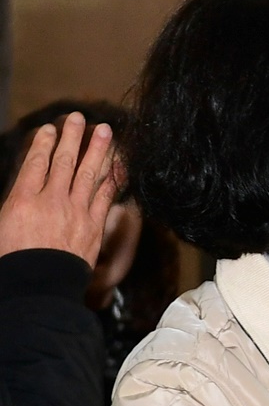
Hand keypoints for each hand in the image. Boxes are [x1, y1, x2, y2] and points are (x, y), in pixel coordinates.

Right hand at [0, 113, 118, 265]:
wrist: (38, 287)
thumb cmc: (13, 262)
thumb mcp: (2, 226)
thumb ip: (17, 203)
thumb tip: (25, 190)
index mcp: (22, 200)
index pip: (35, 163)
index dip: (43, 143)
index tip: (49, 129)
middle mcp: (51, 201)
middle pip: (63, 161)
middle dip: (71, 137)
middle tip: (78, 118)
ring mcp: (75, 212)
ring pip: (89, 173)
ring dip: (98, 149)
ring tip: (105, 131)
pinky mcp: (93, 225)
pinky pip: (106, 195)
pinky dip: (113, 178)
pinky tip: (119, 164)